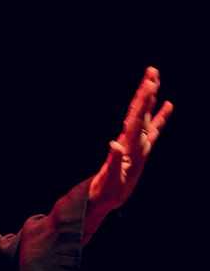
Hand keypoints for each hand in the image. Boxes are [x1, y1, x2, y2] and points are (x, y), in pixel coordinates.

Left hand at [84, 67, 172, 239]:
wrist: (102, 199)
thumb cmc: (105, 191)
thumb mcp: (110, 178)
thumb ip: (113, 161)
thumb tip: (115, 144)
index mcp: (126, 144)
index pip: (136, 117)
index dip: (143, 101)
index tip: (149, 83)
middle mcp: (131, 140)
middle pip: (140, 111)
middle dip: (146, 92)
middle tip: (152, 71)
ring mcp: (136, 144)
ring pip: (146, 116)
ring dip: (151, 98)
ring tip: (155, 80)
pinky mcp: (140, 151)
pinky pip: (154, 130)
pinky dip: (161, 117)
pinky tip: (168, 105)